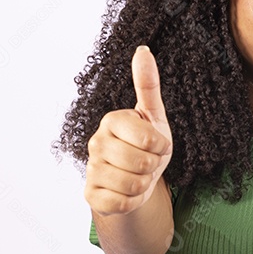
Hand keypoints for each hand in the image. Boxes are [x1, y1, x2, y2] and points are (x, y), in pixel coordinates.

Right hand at [84, 45, 173, 215]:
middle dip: (154, 167)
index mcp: (112, 120)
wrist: (137, 181)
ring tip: (138, 176)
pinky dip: (132, 201)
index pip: (150, 139)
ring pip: (133, 185)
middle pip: (142, 163)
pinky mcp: (90, 194)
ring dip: (144, 185)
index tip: (156, 144)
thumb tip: (142, 50)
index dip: (162, 146)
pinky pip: (121, 203)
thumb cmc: (147, 146)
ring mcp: (90, 169)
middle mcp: (96, 142)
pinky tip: (127, 192)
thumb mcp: (154, 116)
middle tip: (147, 163)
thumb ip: (148, 85)